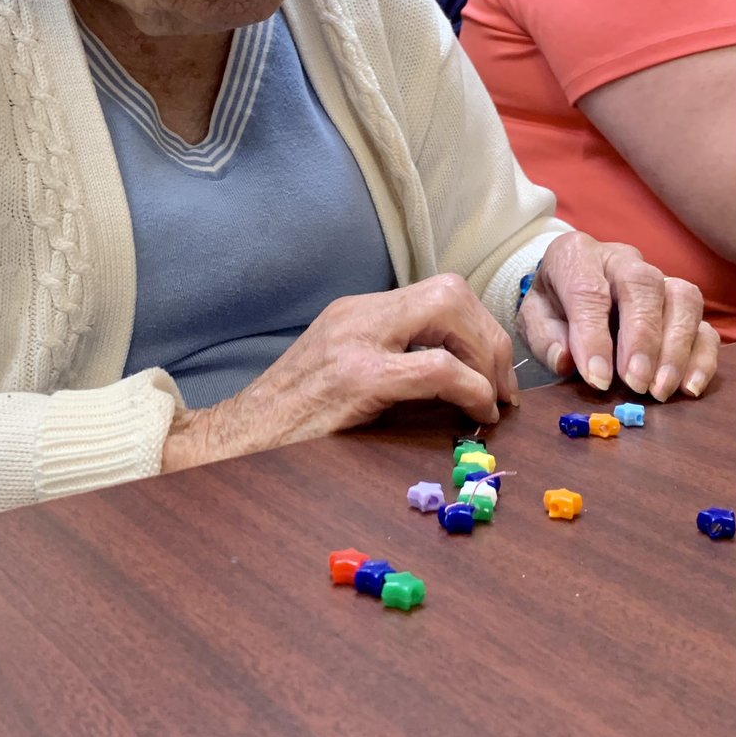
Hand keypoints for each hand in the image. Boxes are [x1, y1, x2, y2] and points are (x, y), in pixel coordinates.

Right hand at [162, 274, 516, 471]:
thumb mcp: (341, 381)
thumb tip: (462, 390)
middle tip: (504, 389)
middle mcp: (357, 315)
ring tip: (492, 400)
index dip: (479, 329)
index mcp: (355, 314)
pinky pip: (436, 367)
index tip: (494, 373)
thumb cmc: (289, 426)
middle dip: (491, 338)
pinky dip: (470, 387)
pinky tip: (476, 414)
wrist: (232, 445)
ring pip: (449, 309)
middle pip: (452, 290)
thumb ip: (392, 369)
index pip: (438, 293)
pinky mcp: (356, 377)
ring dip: (486, 355)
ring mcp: (355, 340)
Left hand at [516, 231, 719, 399]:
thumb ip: (545, 338)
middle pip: (642, 284)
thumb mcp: (534, 317)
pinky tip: (688, 387)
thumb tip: (567, 362)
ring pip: (682, 298)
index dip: (593, 336)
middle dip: (641, 338)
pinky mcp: (681, 302)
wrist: (569, 284)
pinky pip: (703, 323)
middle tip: (635, 382)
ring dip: (675, 348)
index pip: (587, 290)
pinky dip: (701, 356)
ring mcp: (658, 277)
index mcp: (576, 255)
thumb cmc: (553, 302)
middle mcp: (622, 259)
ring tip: (659, 389)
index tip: (597, 378)